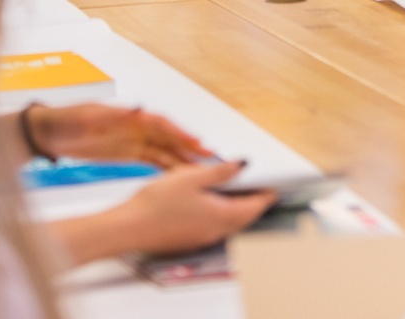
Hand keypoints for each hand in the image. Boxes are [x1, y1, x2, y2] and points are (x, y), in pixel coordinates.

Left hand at [23, 103, 212, 167]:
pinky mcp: (125, 152)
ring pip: (163, 149)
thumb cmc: (64, 120)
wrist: (46, 133)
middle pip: (168, 137)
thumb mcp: (87, 116)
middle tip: (210, 157)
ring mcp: (131, 139)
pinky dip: (166, 165)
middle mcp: (134, 126)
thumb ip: (113, 115)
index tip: (196, 142)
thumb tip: (139, 109)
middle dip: (189, 146)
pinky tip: (178, 174)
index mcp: (128, 116)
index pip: (161, 124)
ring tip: (200, 169)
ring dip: (181, 158)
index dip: (180, 133)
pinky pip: (152, 158)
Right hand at [112, 160, 276, 254]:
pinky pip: (213, 227)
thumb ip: (219, 171)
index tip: (275, 187)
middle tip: (260, 189)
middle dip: (254, 203)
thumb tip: (240, 165)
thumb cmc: (156, 205)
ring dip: (237, 209)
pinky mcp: (189, 239)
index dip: (266, 195)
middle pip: (245, 218)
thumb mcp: (191, 177)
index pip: (255, 207)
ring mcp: (202, 238)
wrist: (129, 229)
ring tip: (236, 191)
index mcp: (222, 216)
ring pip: (229, 223)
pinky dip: (220, 214)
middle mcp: (216, 231)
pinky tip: (209, 202)